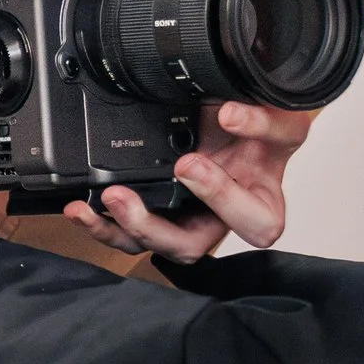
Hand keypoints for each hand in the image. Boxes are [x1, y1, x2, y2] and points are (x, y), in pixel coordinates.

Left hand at [64, 96, 314, 261]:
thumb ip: (265, 120)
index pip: (253, 224)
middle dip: (150, 227)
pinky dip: (102, 221)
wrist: (239, 116)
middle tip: (122, 197)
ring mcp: (186, 221)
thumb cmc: (265, 130)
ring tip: (93, 205)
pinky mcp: (159, 212)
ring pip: (152, 245)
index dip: (220, 198)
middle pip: (189, 248)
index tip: (189, 162)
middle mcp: (221, 222)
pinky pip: (130, 228)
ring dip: (118, 229)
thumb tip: (230, 116)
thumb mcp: (283, 120)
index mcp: (262, 207)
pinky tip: (81, 207)